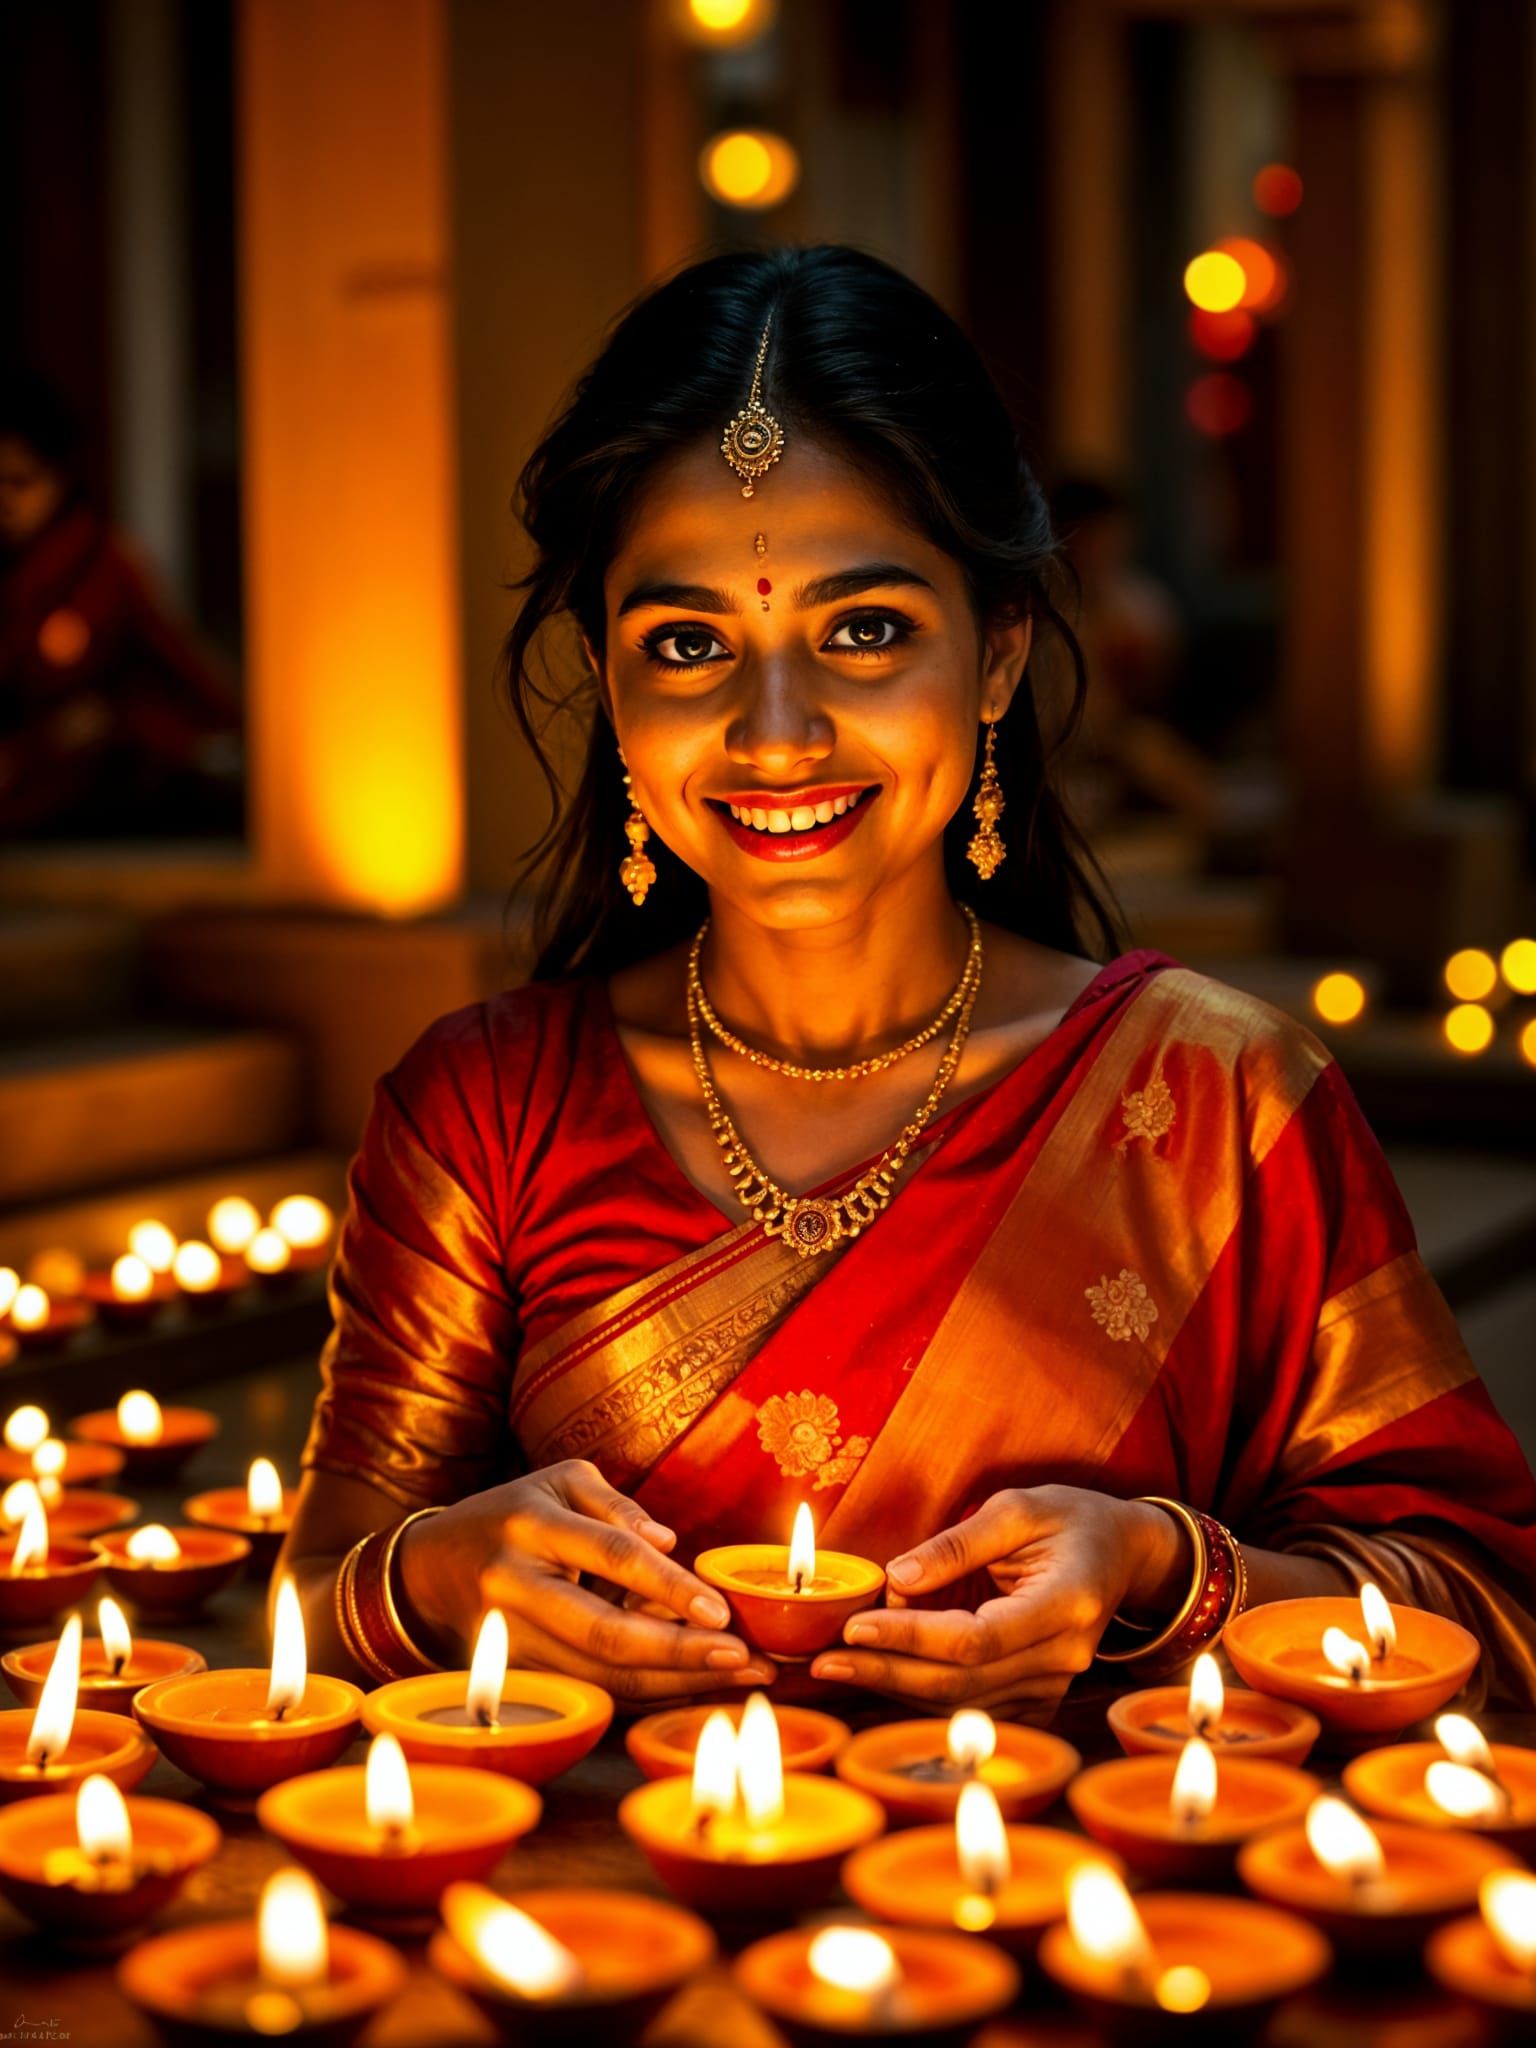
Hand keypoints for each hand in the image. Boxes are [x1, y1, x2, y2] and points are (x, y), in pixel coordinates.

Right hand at [398, 1458, 775, 1704]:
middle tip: (744, 1660)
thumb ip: (616, 1507)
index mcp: (530, 1524)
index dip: (669, 1586)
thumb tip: (668, 1543)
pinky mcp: (515, 1674)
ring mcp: (510, 1639)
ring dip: (675, 1683)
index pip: (611, 1556)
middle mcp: (515, 1585)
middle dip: (681, 1652)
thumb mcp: (560, 1480)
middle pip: (605, 1633)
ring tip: (737, 1678)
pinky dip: (645, 1691)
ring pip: (601, 1675)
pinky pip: (592, 1689)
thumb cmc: (513, 1512)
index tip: (721, 1612)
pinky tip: (693, 1687)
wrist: (430, 1568)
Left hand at [809, 1486, 1184, 1718]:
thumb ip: (957, 1543)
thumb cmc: (1070, 1519)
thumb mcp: (1016, 1507)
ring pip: (963, 1700)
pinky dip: (926, 1694)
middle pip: (962, 1680)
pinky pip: (975, 1704)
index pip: (974, 1638)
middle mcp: (1065, 1654)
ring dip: (897, 1685)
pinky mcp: (1042, 1694)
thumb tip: (897, 1578)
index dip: (910, 1636)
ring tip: (839, 1665)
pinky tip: (883, 1675)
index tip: (855, 1625)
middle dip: (888, 1671)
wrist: (1125, 1553)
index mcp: (1066, 1602)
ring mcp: (1056, 1682)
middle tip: (826, 1662)